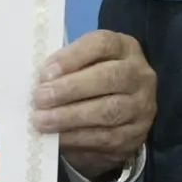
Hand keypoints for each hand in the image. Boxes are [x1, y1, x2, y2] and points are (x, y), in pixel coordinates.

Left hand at [32, 30, 155, 180]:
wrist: (117, 121)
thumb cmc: (91, 83)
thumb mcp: (83, 66)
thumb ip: (65, 67)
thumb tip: (40, 80)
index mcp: (124, 48)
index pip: (102, 44)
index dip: (73, 57)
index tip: (46, 73)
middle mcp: (139, 75)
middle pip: (109, 77)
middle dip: (70, 89)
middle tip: (40, 98)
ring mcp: (142, 106)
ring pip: (108, 111)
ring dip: (70, 117)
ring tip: (42, 121)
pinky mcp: (135, 135)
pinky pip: (106, 137)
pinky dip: (77, 138)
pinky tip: (57, 137)